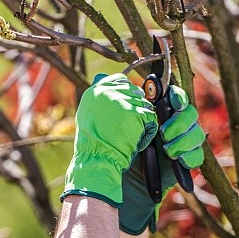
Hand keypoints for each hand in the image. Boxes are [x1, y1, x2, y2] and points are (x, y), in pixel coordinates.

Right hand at [60, 73, 157, 206]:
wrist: (96, 159)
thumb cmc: (92, 144)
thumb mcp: (87, 114)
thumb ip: (98, 97)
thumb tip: (102, 78)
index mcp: (95, 91)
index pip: (120, 80)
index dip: (128, 93)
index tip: (127, 109)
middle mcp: (108, 91)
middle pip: (135, 91)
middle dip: (136, 108)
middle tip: (130, 126)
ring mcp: (122, 101)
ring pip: (145, 104)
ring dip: (142, 120)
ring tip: (131, 135)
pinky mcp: (135, 113)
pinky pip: (151, 117)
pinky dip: (148, 131)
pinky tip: (137, 140)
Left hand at [119, 85, 205, 233]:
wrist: (124, 176)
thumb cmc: (121, 145)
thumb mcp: (115, 121)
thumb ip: (111, 99)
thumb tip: (100, 77)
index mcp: (161, 112)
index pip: (177, 97)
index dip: (178, 97)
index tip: (172, 102)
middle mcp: (175, 125)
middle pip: (191, 115)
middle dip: (179, 123)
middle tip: (163, 133)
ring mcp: (182, 143)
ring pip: (197, 135)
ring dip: (183, 141)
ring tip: (167, 150)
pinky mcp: (185, 161)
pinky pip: (198, 157)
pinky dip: (189, 158)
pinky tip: (177, 160)